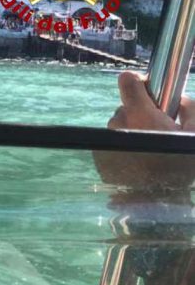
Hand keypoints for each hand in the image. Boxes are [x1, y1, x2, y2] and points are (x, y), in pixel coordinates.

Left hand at [94, 72, 194, 194]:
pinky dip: (122, 147)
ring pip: (118, 127)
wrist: (155, 203)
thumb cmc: (178, 168)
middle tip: (157, 131)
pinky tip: (136, 161)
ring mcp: (105, 140)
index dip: (138, 82)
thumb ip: (190, 109)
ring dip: (131, 132)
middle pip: (125, 108)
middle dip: (140, 114)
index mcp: (139, 114)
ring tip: (147, 150)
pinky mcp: (98, 157)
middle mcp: (118, 124)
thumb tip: (181, 99)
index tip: (148, 90)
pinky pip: (111, 143)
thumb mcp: (193, 134)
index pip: (127, 81)